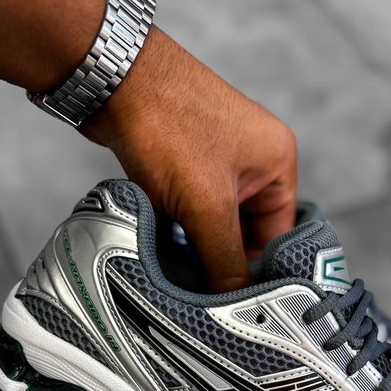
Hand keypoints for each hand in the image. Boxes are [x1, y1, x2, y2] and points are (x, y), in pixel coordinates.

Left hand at [82, 27, 297, 291]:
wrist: (110, 77)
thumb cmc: (168, 127)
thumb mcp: (206, 205)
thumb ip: (226, 260)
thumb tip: (240, 309)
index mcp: (278, 164)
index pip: (280, 239)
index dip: (261, 276)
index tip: (240, 313)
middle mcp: (256, 163)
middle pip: (249, 236)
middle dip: (225, 264)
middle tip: (206, 304)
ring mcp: (220, 162)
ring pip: (217, 227)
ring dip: (200, 251)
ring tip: (184, 282)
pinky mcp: (187, 165)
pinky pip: (193, 214)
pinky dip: (181, 234)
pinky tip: (166, 255)